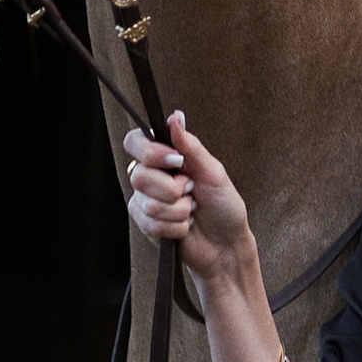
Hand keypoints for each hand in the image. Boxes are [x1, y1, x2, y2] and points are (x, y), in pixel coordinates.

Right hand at [123, 110, 257, 287]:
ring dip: (179, 210)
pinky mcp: (146, 225)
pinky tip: (185, 226)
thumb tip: (175, 117)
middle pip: (139, 175)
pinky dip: (176, 226)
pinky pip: (151, 223)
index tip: (176, 161)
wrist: (227, 244)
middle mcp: (150, 177)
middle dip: (173, 188)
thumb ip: (190, 146)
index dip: (150, 152)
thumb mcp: (213, 171)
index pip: (134, 142)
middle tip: (192, 191)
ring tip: (191, 210)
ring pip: (149, 203)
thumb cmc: (224, 206)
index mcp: (164, 157)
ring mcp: (145, 201)